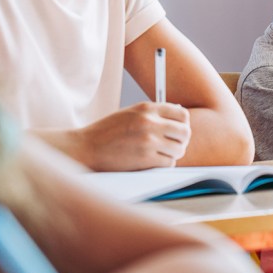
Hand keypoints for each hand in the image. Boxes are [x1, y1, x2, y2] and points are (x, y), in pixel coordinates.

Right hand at [74, 102, 190, 170]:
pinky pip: (169, 163)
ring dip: (174, 153)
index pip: (182, 113)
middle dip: (181, 140)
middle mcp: (150, 122)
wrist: (86, 148)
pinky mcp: (145, 159)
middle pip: (185, 132)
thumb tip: (179, 117)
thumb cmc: (107, 132)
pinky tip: (155, 161)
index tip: (178, 130)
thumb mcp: (130, 113)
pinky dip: (165, 164)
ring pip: (179, 149)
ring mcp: (148, 141)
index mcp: (147, 108)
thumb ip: (152, 113)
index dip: (183, 123)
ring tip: (162, 154)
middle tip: (174, 144)